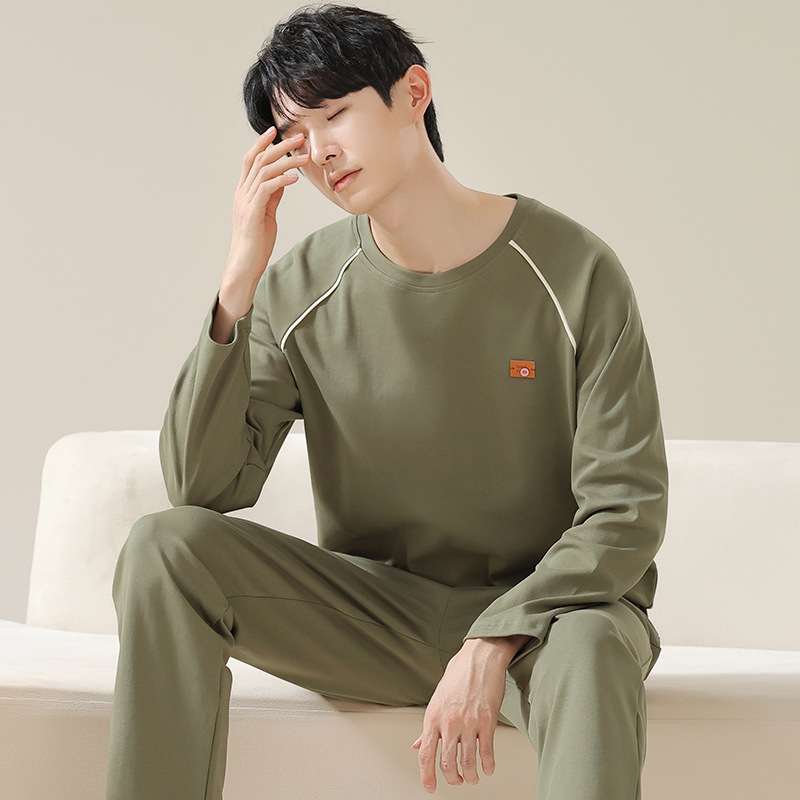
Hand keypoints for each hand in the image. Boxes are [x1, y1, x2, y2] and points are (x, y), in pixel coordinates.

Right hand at [226, 127, 308, 284]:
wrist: (244, 265)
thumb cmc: (256, 242)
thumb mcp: (266, 213)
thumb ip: (272, 195)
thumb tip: (284, 179)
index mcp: (243, 192)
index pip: (250, 160)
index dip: (261, 143)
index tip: (276, 131)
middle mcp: (242, 193)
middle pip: (258, 160)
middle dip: (279, 146)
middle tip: (298, 136)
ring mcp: (246, 202)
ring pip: (264, 172)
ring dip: (286, 161)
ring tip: (304, 156)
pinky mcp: (253, 213)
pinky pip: (267, 190)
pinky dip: (282, 181)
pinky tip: (295, 178)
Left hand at [412, 636, 527, 792]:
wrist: (481, 656)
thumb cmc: (459, 673)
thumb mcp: (437, 697)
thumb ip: (429, 725)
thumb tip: (419, 743)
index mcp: (433, 716)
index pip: (425, 754)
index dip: (426, 775)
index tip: (430, 786)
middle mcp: (449, 722)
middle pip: (446, 763)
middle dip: (451, 779)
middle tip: (456, 781)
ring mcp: (468, 723)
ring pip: (467, 763)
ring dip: (470, 776)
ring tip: (472, 778)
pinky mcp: (487, 722)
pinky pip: (486, 753)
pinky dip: (487, 765)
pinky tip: (487, 767)